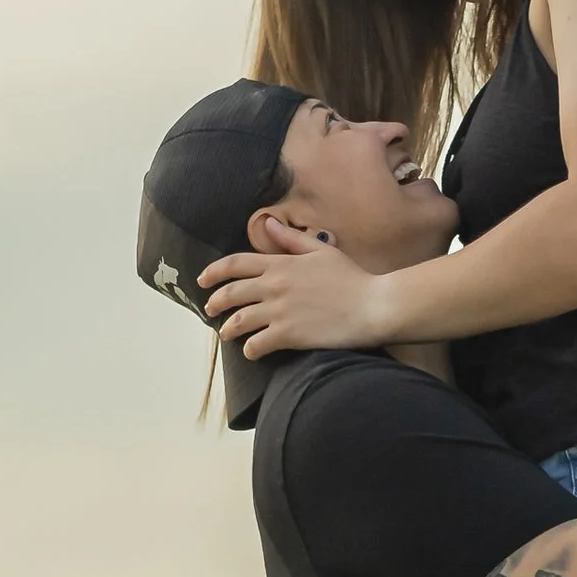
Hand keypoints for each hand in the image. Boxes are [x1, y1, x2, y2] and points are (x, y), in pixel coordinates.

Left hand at [199, 214, 392, 355]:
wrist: (373, 305)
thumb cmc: (352, 278)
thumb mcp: (322, 250)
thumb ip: (291, 239)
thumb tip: (268, 224)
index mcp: (281, 263)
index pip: (236, 264)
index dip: (214, 272)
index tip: (203, 280)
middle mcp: (275, 285)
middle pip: (231, 293)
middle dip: (215, 302)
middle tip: (210, 310)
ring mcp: (280, 311)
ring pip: (239, 321)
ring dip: (229, 329)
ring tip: (227, 335)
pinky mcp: (288, 335)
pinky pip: (257, 344)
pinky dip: (250, 349)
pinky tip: (252, 351)